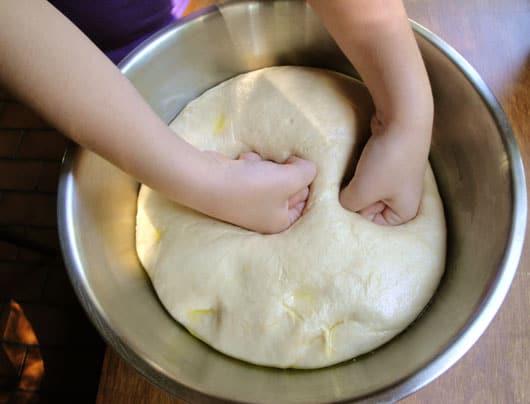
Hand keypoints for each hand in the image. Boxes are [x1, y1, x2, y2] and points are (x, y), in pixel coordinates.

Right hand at [201, 151, 316, 233]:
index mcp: (281, 222)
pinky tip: (243, 162)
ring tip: (257, 164)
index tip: (295, 168)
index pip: (306, 199)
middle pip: (289, 187)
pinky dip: (251, 164)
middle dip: (283, 172)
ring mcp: (250, 202)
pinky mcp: (237, 188)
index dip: (304, 180)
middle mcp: (266, 216)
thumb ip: (308, 172)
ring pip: (272, 176)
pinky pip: (254, 172)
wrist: (206, 180)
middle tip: (277, 165)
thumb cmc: (252, 186)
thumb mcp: (290, 179)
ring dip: (267, 165)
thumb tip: (307, 166)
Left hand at [340, 116, 429, 224]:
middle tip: (340, 188)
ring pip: (366, 188)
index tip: (344, 202)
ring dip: (354, 182)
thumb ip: (347, 205)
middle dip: (354, 197)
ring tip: (346, 174)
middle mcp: (404, 197)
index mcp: (405, 212)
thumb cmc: (387, 161)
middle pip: (368, 207)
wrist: (403, 118)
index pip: (371, 225)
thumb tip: (339, 201)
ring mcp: (396, 177)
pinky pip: (368, 172)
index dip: (355, 214)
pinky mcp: (389, 160)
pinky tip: (353, 162)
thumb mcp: (362, 192)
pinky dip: (359, 169)